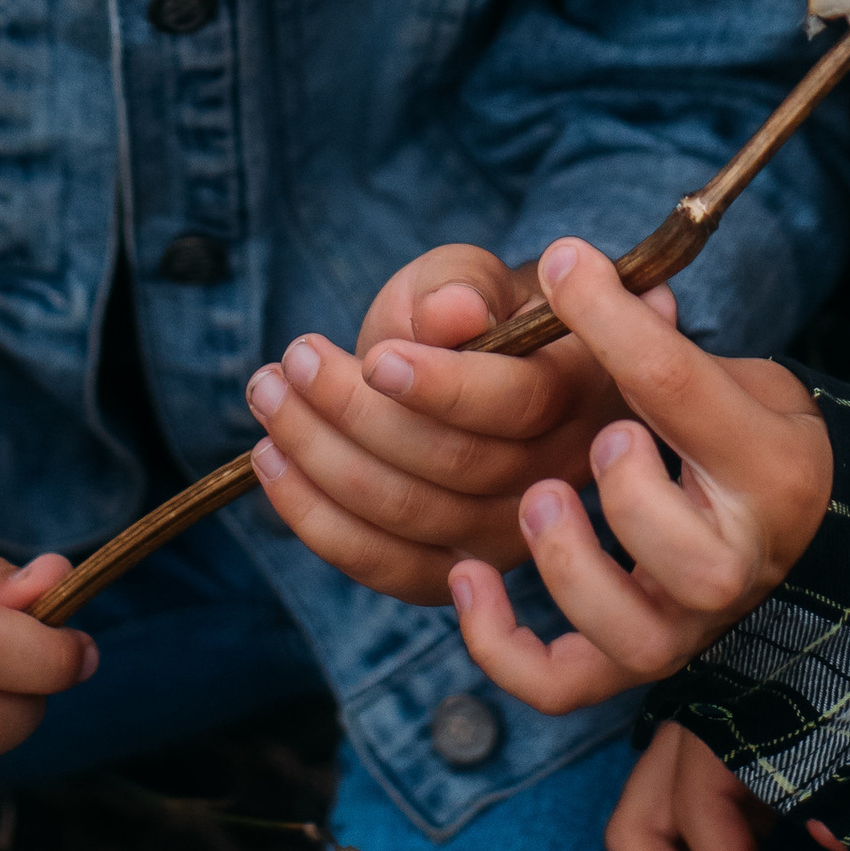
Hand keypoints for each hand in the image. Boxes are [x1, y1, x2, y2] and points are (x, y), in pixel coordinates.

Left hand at [244, 240, 651, 605]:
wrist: (466, 373)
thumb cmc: (468, 314)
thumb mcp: (469, 276)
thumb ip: (460, 286)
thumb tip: (451, 313)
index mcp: (581, 386)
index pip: (519, 402)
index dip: (444, 386)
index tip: (374, 357)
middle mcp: (561, 475)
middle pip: (455, 466)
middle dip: (356, 413)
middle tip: (292, 359)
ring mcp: (512, 538)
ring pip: (411, 517)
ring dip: (320, 457)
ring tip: (268, 395)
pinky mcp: (457, 574)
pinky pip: (385, 567)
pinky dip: (317, 520)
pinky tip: (273, 463)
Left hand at [445, 238, 833, 709]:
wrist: (804, 532)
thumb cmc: (754, 439)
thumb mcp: (735, 376)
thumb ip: (656, 338)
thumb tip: (567, 264)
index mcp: (768, 468)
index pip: (685, 396)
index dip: (613, 321)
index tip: (560, 261)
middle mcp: (736, 564)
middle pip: (692, 560)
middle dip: (630, 495)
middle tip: (596, 440)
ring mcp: (685, 625)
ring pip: (630, 635)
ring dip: (569, 567)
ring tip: (539, 499)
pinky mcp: (633, 662)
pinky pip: (562, 684)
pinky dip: (503, 647)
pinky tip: (467, 576)